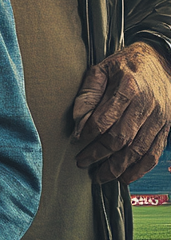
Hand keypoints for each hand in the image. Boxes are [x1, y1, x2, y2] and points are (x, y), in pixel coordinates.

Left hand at [72, 42, 170, 182]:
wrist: (160, 61)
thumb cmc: (126, 66)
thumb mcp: (102, 69)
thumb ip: (88, 94)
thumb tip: (78, 122)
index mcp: (128, 87)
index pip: (104, 119)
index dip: (88, 134)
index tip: (76, 142)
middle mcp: (146, 104)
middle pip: (121, 138)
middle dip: (99, 154)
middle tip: (82, 162)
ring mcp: (159, 118)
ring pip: (137, 150)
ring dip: (117, 167)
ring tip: (99, 176)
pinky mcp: (166, 127)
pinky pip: (153, 154)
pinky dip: (139, 170)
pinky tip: (124, 177)